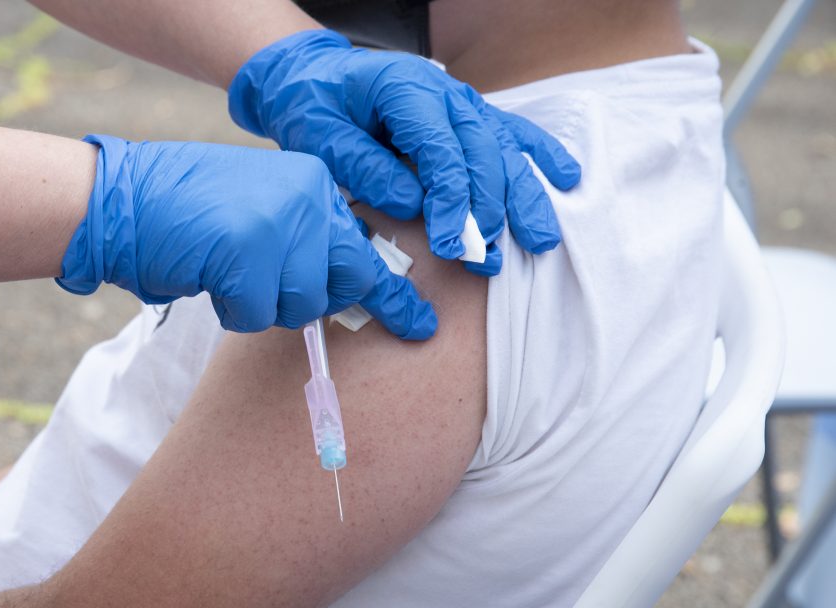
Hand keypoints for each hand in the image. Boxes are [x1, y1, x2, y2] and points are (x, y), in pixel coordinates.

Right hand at [57, 135, 436, 338]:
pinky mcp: (248, 252)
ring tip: (225, 270)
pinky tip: (208, 277)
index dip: (391, 292)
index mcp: (313, 182)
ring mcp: (280, 223)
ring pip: (300, 304)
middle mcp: (307, 197)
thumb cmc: (184, 210)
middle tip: (286, 299)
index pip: (366, 245)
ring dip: (261, 304)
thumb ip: (303, 236)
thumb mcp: (259, 208)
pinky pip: (257, 314)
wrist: (121, 197)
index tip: (421, 324)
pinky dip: (231, 310)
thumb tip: (342, 288)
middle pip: (345, 280)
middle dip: (317, 301)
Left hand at [228, 29, 581, 275]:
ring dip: (523, 197)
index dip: (451, 202)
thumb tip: (412, 204)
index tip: (451, 246)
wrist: (313, 75)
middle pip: (482, 154)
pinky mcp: (469, 116)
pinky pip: (511, 133)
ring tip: (540, 241)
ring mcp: (462, 104)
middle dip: (488, 211)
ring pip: (505, 150)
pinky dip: (540, 155)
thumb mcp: (320, 136)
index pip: (443, 152)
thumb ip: (364, 166)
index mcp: (407, 90)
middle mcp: (445, 95)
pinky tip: (567, 178)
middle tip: (484, 260)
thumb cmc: (315, 105)